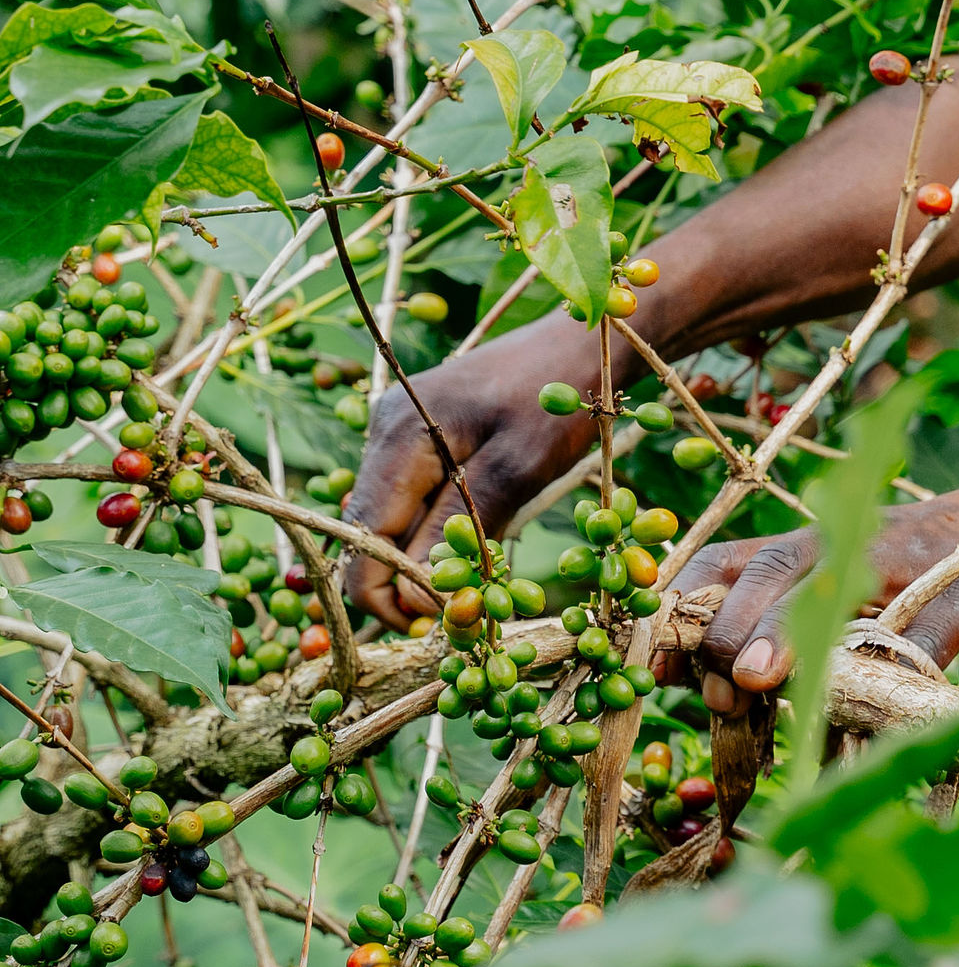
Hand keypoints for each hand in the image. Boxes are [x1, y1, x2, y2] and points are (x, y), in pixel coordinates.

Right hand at [348, 312, 601, 618]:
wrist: (588, 340)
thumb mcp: (516, 469)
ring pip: (393, 515)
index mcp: (400, 434)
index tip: (429, 626)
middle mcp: (386, 430)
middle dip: (404, 577)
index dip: (384, 590)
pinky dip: (438, 526)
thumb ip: (461, 530)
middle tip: (461, 611)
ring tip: (475, 578)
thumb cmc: (559, 396)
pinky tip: (477, 537)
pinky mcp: (423, 434)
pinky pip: (415, 495)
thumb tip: (419, 599)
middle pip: (371, 527)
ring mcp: (401, 430)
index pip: (363, 532)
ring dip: (424, 554)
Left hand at [665, 458, 958, 724]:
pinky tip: (875, 705)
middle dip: (731, 625)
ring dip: (792, 632)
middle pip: (773, 569)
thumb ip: (786, 618)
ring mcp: (914, 561)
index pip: (730, 562)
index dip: (683, 609)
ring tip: (760, 679)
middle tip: (721, 686)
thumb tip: (699, 678)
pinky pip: (931, 629)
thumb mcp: (853, 582)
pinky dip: (901, 664)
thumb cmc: (932, 566)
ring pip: (839, 586)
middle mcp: (855, 541)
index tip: (653, 664)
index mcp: (817, 543)